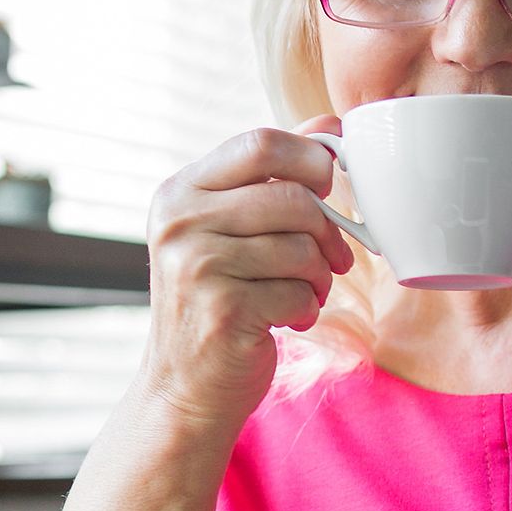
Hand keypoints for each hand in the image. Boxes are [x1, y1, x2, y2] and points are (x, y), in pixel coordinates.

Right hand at [134, 119, 355, 431]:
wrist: (185, 386)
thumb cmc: (218, 299)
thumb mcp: (230, 229)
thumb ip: (273, 175)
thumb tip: (330, 124)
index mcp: (179, 192)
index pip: (259, 143)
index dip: (310, 159)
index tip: (327, 186)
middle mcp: (179, 223)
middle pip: (290, 198)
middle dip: (326, 231)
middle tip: (332, 257)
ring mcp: (195, 267)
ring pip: (300, 247)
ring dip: (318, 276)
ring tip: (303, 292)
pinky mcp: (221, 310)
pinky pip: (297, 291)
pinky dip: (305, 308)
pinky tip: (285, 319)